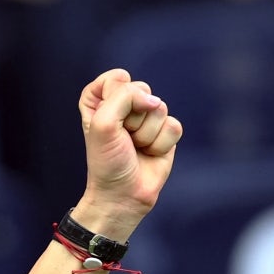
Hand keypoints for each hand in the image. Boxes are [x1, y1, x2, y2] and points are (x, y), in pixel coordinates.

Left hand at [76, 68, 182, 234]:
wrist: (122, 195)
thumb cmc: (107, 163)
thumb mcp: (103, 125)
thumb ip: (123, 97)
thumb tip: (154, 100)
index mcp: (100, 104)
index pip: (114, 78)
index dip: (115, 94)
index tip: (106, 115)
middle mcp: (123, 109)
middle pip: (140, 89)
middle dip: (133, 116)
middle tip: (123, 138)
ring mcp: (145, 121)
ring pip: (159, 107)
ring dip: (146, 133)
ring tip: (136, 148)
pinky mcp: (165, 133)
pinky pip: (173, 126)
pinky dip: (161, 143)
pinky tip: (150, 154)